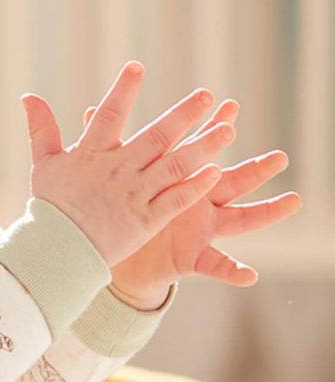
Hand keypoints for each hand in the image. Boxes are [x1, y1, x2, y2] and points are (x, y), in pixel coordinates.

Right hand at [21, 59, 234, 265]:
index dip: (122, 90)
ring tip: (228, 129)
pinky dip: (194, 186)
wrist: (56, 250)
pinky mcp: (146, 220)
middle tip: (207, 95)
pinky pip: (175, 200)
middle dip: (184, 115)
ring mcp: (134, 195)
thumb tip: (28, 96)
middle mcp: (118, 170)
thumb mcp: (43, 163)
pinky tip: (215, 171)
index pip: (109, 114)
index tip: (137, 67)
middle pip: (156, 137)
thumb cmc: (51, 205)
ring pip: (175, 166)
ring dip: (202, 147)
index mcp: (92, 153)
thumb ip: (41, 128)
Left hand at [82, 94, 301, 299]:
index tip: (229, 106)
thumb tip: (87, 111)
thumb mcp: (111, 178)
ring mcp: (198, 231)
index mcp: (176, 182)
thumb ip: (107, 146)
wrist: (107, 254)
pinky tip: (250, 276)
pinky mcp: (190, 259)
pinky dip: (233, 271)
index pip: (198, 150)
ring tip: (293, 202)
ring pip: (238, 221)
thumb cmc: (113, 213)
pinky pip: (214, 266)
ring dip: (266, 212)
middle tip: (282, 156)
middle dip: (256, 169)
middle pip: (231, 182)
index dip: (211, 128)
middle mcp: (196, 204)